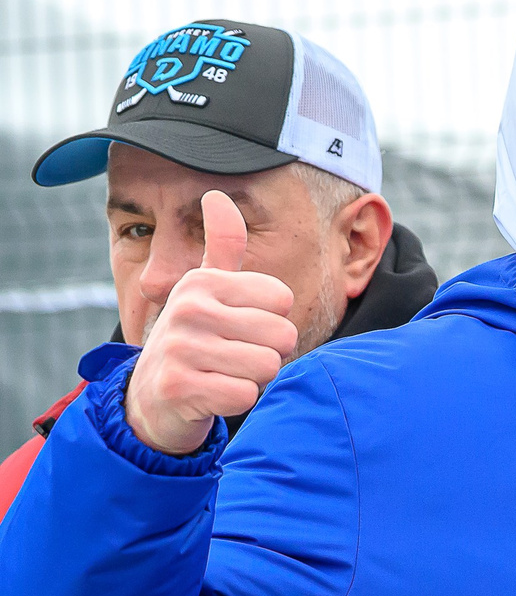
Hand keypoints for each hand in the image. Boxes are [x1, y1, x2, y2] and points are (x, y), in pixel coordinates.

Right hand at [124, 190, 299, 454]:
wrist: (152, 396)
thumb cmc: (195, 338)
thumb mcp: (206, 289)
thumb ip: (221, 246)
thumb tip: (216, 195)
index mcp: (201, 281)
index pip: (282, 298)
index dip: (271, 321)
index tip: (239, 328)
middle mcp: (188, 307)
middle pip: (281, 334)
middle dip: (267, 353)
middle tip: (233, 356)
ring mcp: (180, 346)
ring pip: (267, 366)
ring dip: (253, 378)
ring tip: (223, 373)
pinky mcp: (178, 386)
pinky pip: (246, 395)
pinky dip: (237, 400)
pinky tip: (213, 394)